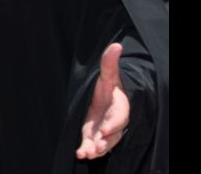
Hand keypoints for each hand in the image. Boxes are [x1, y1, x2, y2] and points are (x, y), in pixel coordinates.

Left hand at [76, 43, 129, 159]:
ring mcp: (105, 132)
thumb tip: (116, 45)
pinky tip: (80, 155)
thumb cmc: (106, 88)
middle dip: (107, 140)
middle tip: (98, 144)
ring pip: (105, 144)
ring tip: (88, 153)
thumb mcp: (107, 76)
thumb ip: (109, 63)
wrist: (103, 101)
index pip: (120, 116)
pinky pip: (94, 147)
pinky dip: (88, 152)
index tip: (105, 129)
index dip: (114, 123)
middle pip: (115, 134)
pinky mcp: (95, 138)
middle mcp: (114, 121)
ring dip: (98, 149)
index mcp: (118, 106)